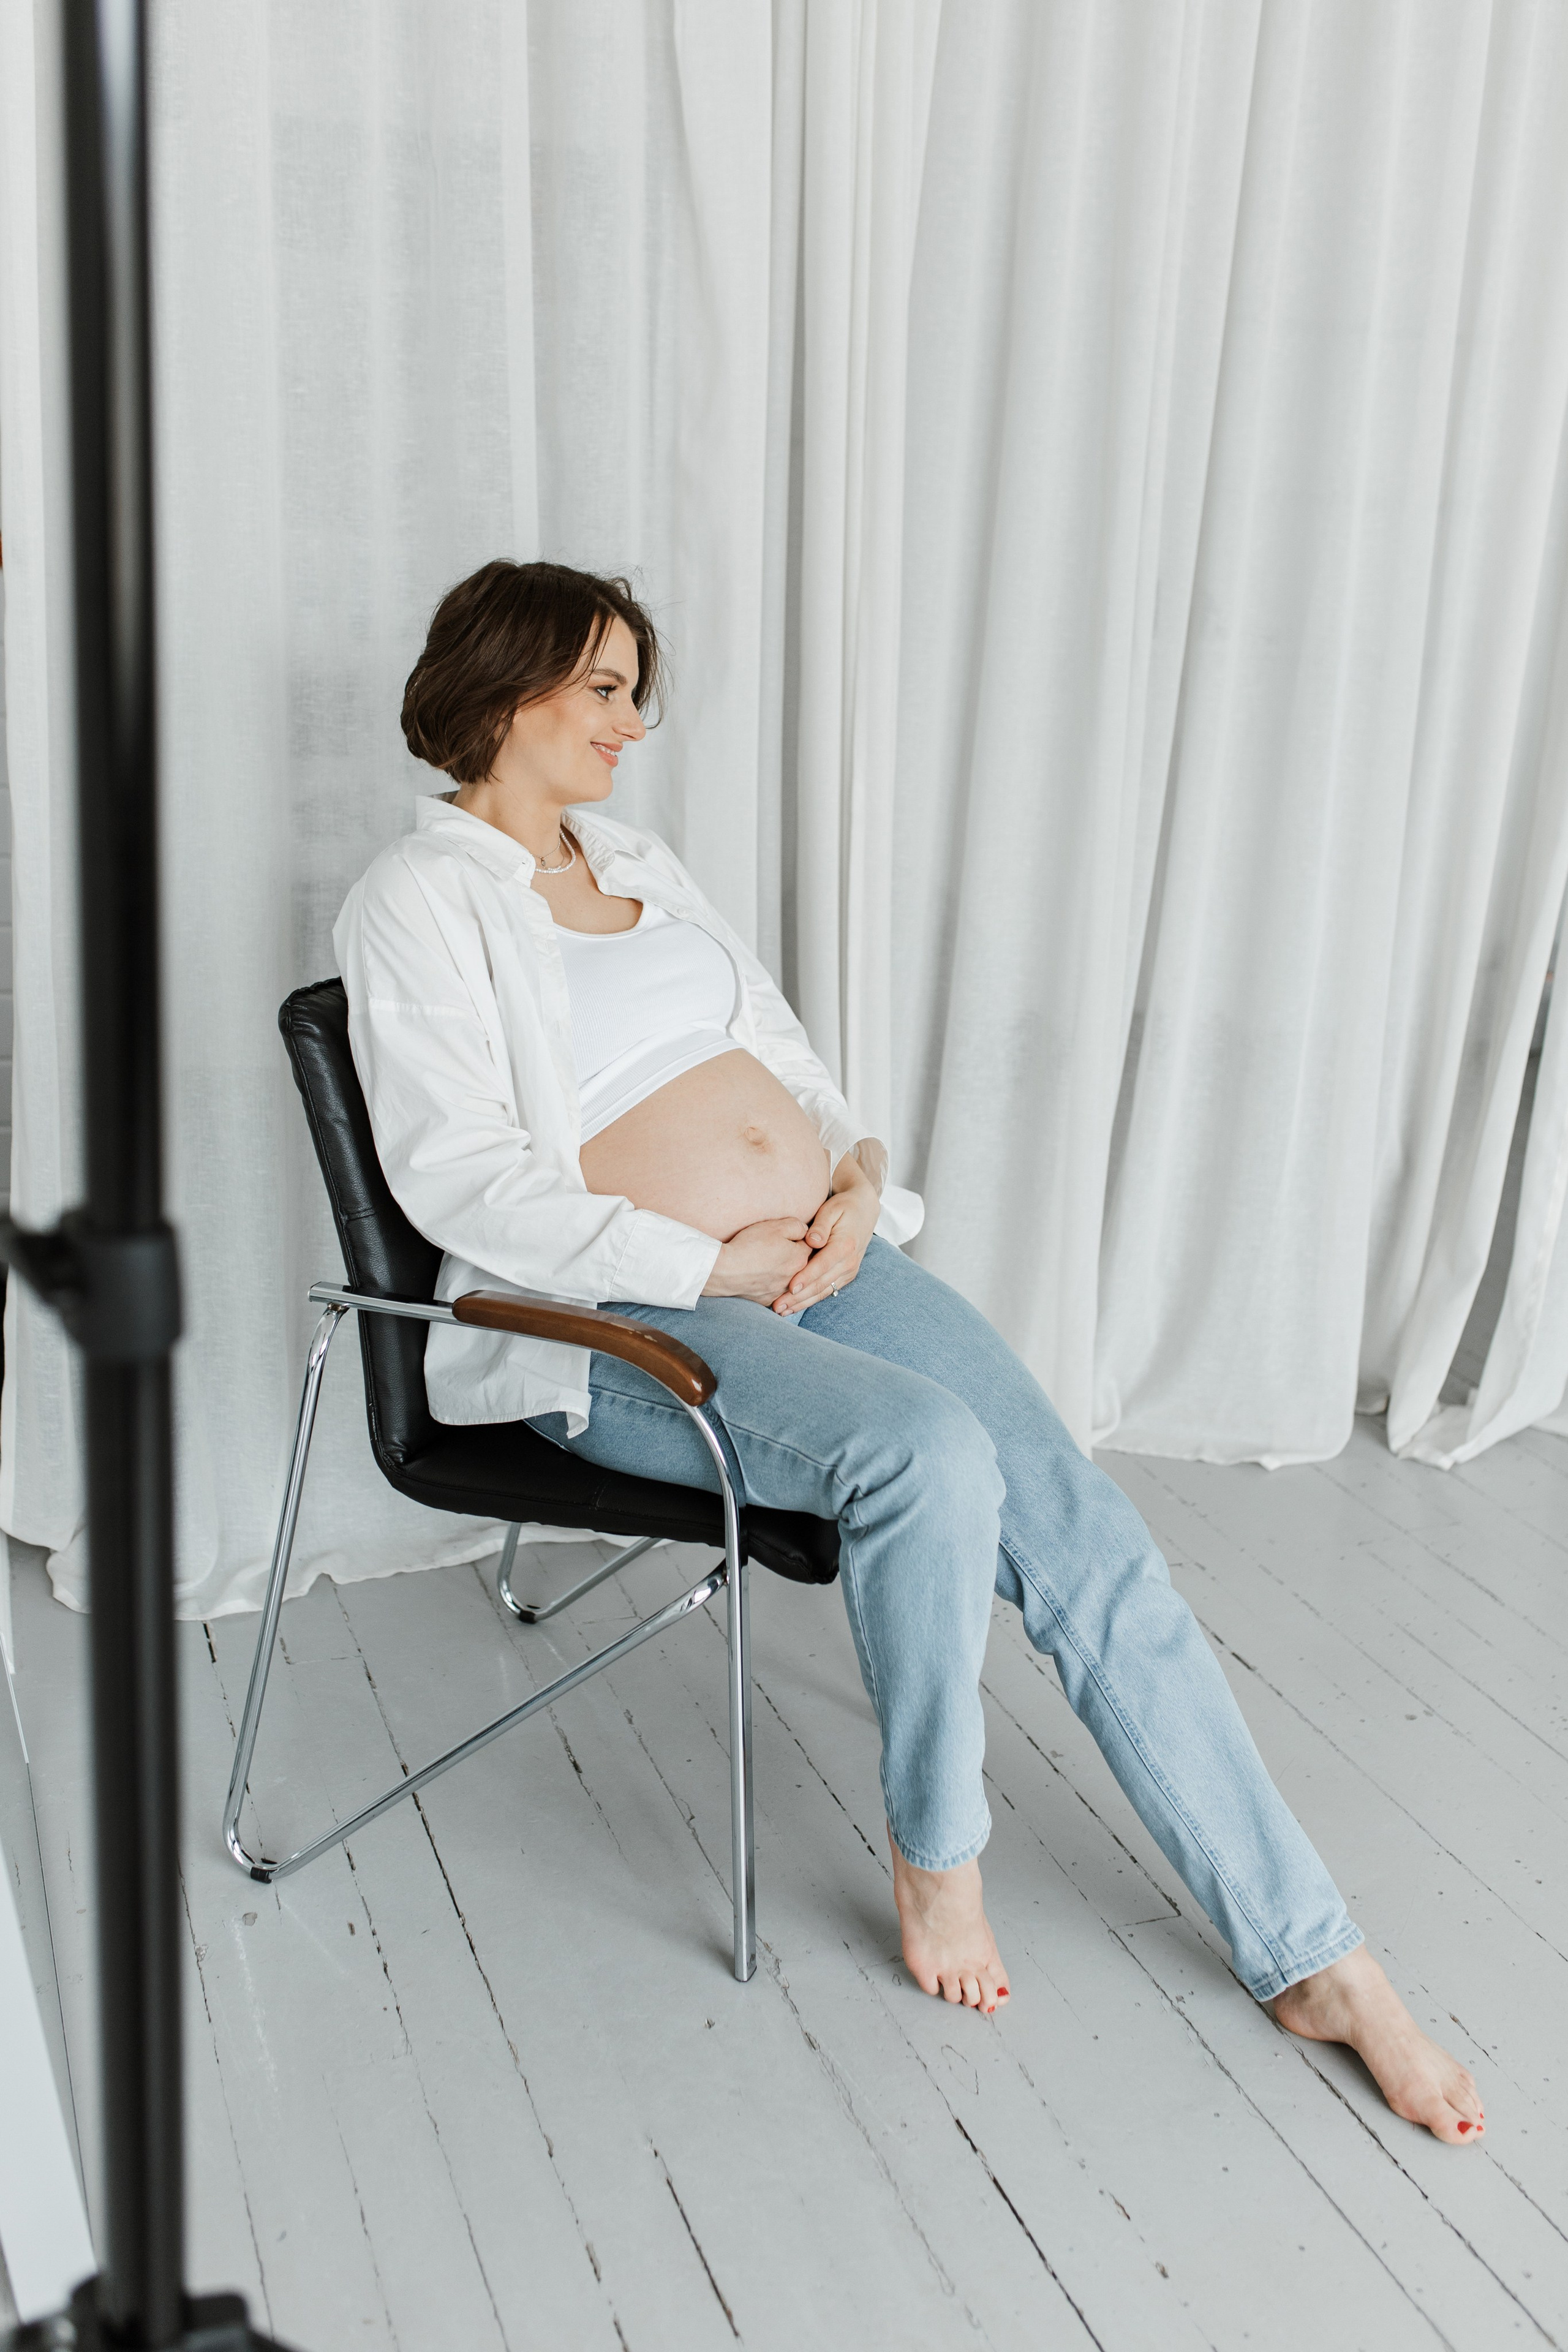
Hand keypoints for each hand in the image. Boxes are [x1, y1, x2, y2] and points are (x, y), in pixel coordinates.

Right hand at [701, 1217, 811, 1305]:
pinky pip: (774, 1291)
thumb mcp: (775, 1226)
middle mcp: (795, 1278)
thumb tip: (805, 1231)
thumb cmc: (750, 1245)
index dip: (798, 1238)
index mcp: (800, 1258)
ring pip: (788, 1279)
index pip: (809, 1245)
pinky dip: (769, 1284)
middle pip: (799, 1264)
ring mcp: (780, 1292)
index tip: (786, 1236)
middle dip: (792, 1255)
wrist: (725, 1271)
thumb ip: (796, 1226)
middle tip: (775, 1247)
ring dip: (782, 1271)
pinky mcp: (767, 1300)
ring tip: (767, 1262)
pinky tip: (760, 1277)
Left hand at [772, 1177, 877, 1313]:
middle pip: (821, 1284)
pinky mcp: (847, 1275)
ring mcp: (849, 1271)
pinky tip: (795, 1306)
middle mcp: (849, 1262)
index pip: (822, 1265)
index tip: (790, 1287)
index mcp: (845, 1245)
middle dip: (798, 1297)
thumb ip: (821, 1226)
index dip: (806, 1277)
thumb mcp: (831, 1209)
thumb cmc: (843, 1207)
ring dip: (803, 1303)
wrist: (865, 1210)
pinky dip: (811, 1300)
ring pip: (824, 1291)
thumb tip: (812, 1241)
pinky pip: (828, 1291)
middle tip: (778, 1306)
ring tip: (782, 1311)